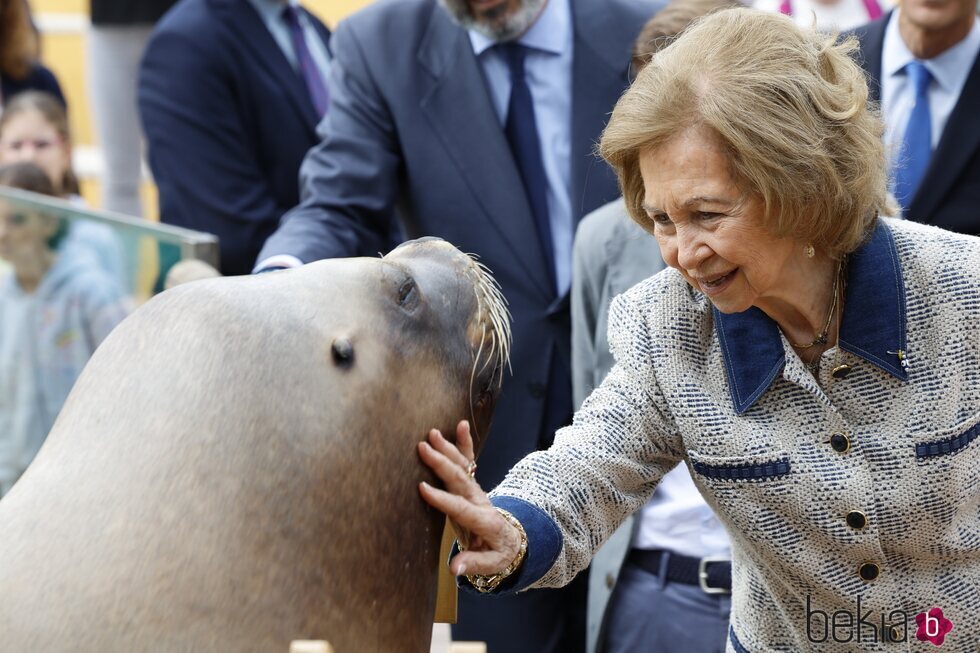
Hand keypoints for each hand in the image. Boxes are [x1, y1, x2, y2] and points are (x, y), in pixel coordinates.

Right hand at [418, 420, 521, 576]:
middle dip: (442, 463)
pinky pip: (470, 461)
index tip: (422, 488)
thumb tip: (454, 569)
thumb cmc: (499, 553)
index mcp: (484, 521)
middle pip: (460, 480)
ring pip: (463, 466)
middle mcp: (481, 501)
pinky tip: (461, 425)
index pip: (461, 509)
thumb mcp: (491, 565)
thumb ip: (473, 564)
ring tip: (432, 433)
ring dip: (448, 448)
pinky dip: (465, 443)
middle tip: (423, 448)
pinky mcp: (473, 484)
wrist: (512, 540)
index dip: (442, 499)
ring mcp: (477, 490)